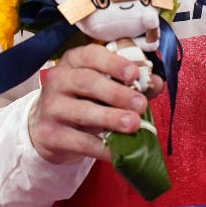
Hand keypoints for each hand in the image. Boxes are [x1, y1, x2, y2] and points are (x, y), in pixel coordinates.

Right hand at [29, 42, 159, 163]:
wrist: (51, 128)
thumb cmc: (86, 100)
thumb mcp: (107, 86)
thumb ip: (133, 83)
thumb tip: (156, 82)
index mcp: (74, 61)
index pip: (91, 55)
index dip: (114, 63)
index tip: (134, 74)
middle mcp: (58, 80)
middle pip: (86, 82)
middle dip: (117, 93)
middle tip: (140, 105)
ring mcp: (51, 107)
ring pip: (82, 111)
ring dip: (111, 118)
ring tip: (133, 124)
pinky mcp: (49, 134)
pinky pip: (79, 142)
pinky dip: (101, 148)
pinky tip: (118, 152)